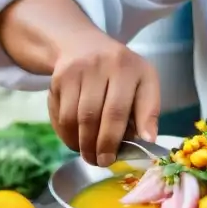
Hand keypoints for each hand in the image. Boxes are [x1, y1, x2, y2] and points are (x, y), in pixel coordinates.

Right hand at [47, 30, 160, 167]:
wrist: (84, 45)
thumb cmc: (122, 71)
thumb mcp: (144, 83)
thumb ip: (148, 110)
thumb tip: (148, 140)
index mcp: (127, 67)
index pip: (118, 110)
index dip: (114, 139)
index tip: (113, 159)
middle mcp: (99, 65)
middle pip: (92, 116)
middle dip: (95, 146)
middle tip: (100, 162)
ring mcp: (75, 71)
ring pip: (73, 118)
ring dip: (80, 143)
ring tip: (89, 154)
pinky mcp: (57, 79)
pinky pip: (60, 115)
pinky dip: (66, 134)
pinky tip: (76, 140)